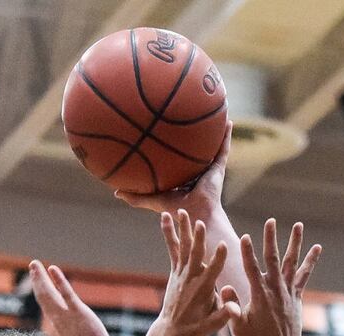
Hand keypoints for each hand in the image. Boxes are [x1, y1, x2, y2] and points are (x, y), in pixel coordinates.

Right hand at [30, 261, 114, 335]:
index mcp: (59, 326)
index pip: (48, 305)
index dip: (42, 292)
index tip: (39, 280)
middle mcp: (59, 320)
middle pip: (44, 297)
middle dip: (38, 280)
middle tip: (33, 265)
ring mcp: (67, 316)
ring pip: (49, 294)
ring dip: (41, 278)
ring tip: (34, 263)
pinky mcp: (78, 314)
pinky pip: (66, 294)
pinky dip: (59, 281)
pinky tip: (52, 269)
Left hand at [114, 121, 232, 217]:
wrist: (195, 214)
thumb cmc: (176, 210)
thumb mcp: (153, 200)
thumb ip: (136, 197)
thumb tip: (116, 192)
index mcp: (184, 178)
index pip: (180, 161)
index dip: (177, 149)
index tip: (170, 133)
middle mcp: (197, 172)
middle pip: (196, 150)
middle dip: (196, 136)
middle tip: (191, 118)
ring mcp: (209, 170)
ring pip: (212, 146)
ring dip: (215, 132)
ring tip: (215, 113)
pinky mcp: (218, 169)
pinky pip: (223, 149)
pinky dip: (226, 135)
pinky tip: (228, 121)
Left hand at [151, 209, 240, 335]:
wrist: (172, 330)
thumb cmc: (198, 327)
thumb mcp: (213, 324)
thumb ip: (224, 315)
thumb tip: (234, 309)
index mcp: (203, 290)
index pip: (213, 271)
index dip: (218, 259)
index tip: (224, 244)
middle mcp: (191, 279)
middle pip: (195, 256)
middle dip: (197, 240)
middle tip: (199, 223)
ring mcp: (181, 273)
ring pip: (182, 247)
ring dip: (182, 229)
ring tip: (181, 211)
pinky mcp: (175, 270)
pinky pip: (172, 248)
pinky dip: (169, 232)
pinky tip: (166, 216)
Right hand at [222, 218, 320, 335]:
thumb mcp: (239, 328)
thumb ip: (232, 307)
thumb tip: (224, 288)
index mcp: (259, 296)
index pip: (251, 270)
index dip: (247, 253)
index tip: (245, 237)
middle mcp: (276, 290)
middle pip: (273, 260)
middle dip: (271, 239)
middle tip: (271, 221)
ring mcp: (288, 292)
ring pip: (292, 263)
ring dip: (295, 243)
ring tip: (298, 225)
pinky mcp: (296, 296)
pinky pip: (304, 275)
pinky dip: (310, 261)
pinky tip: (317, 247)